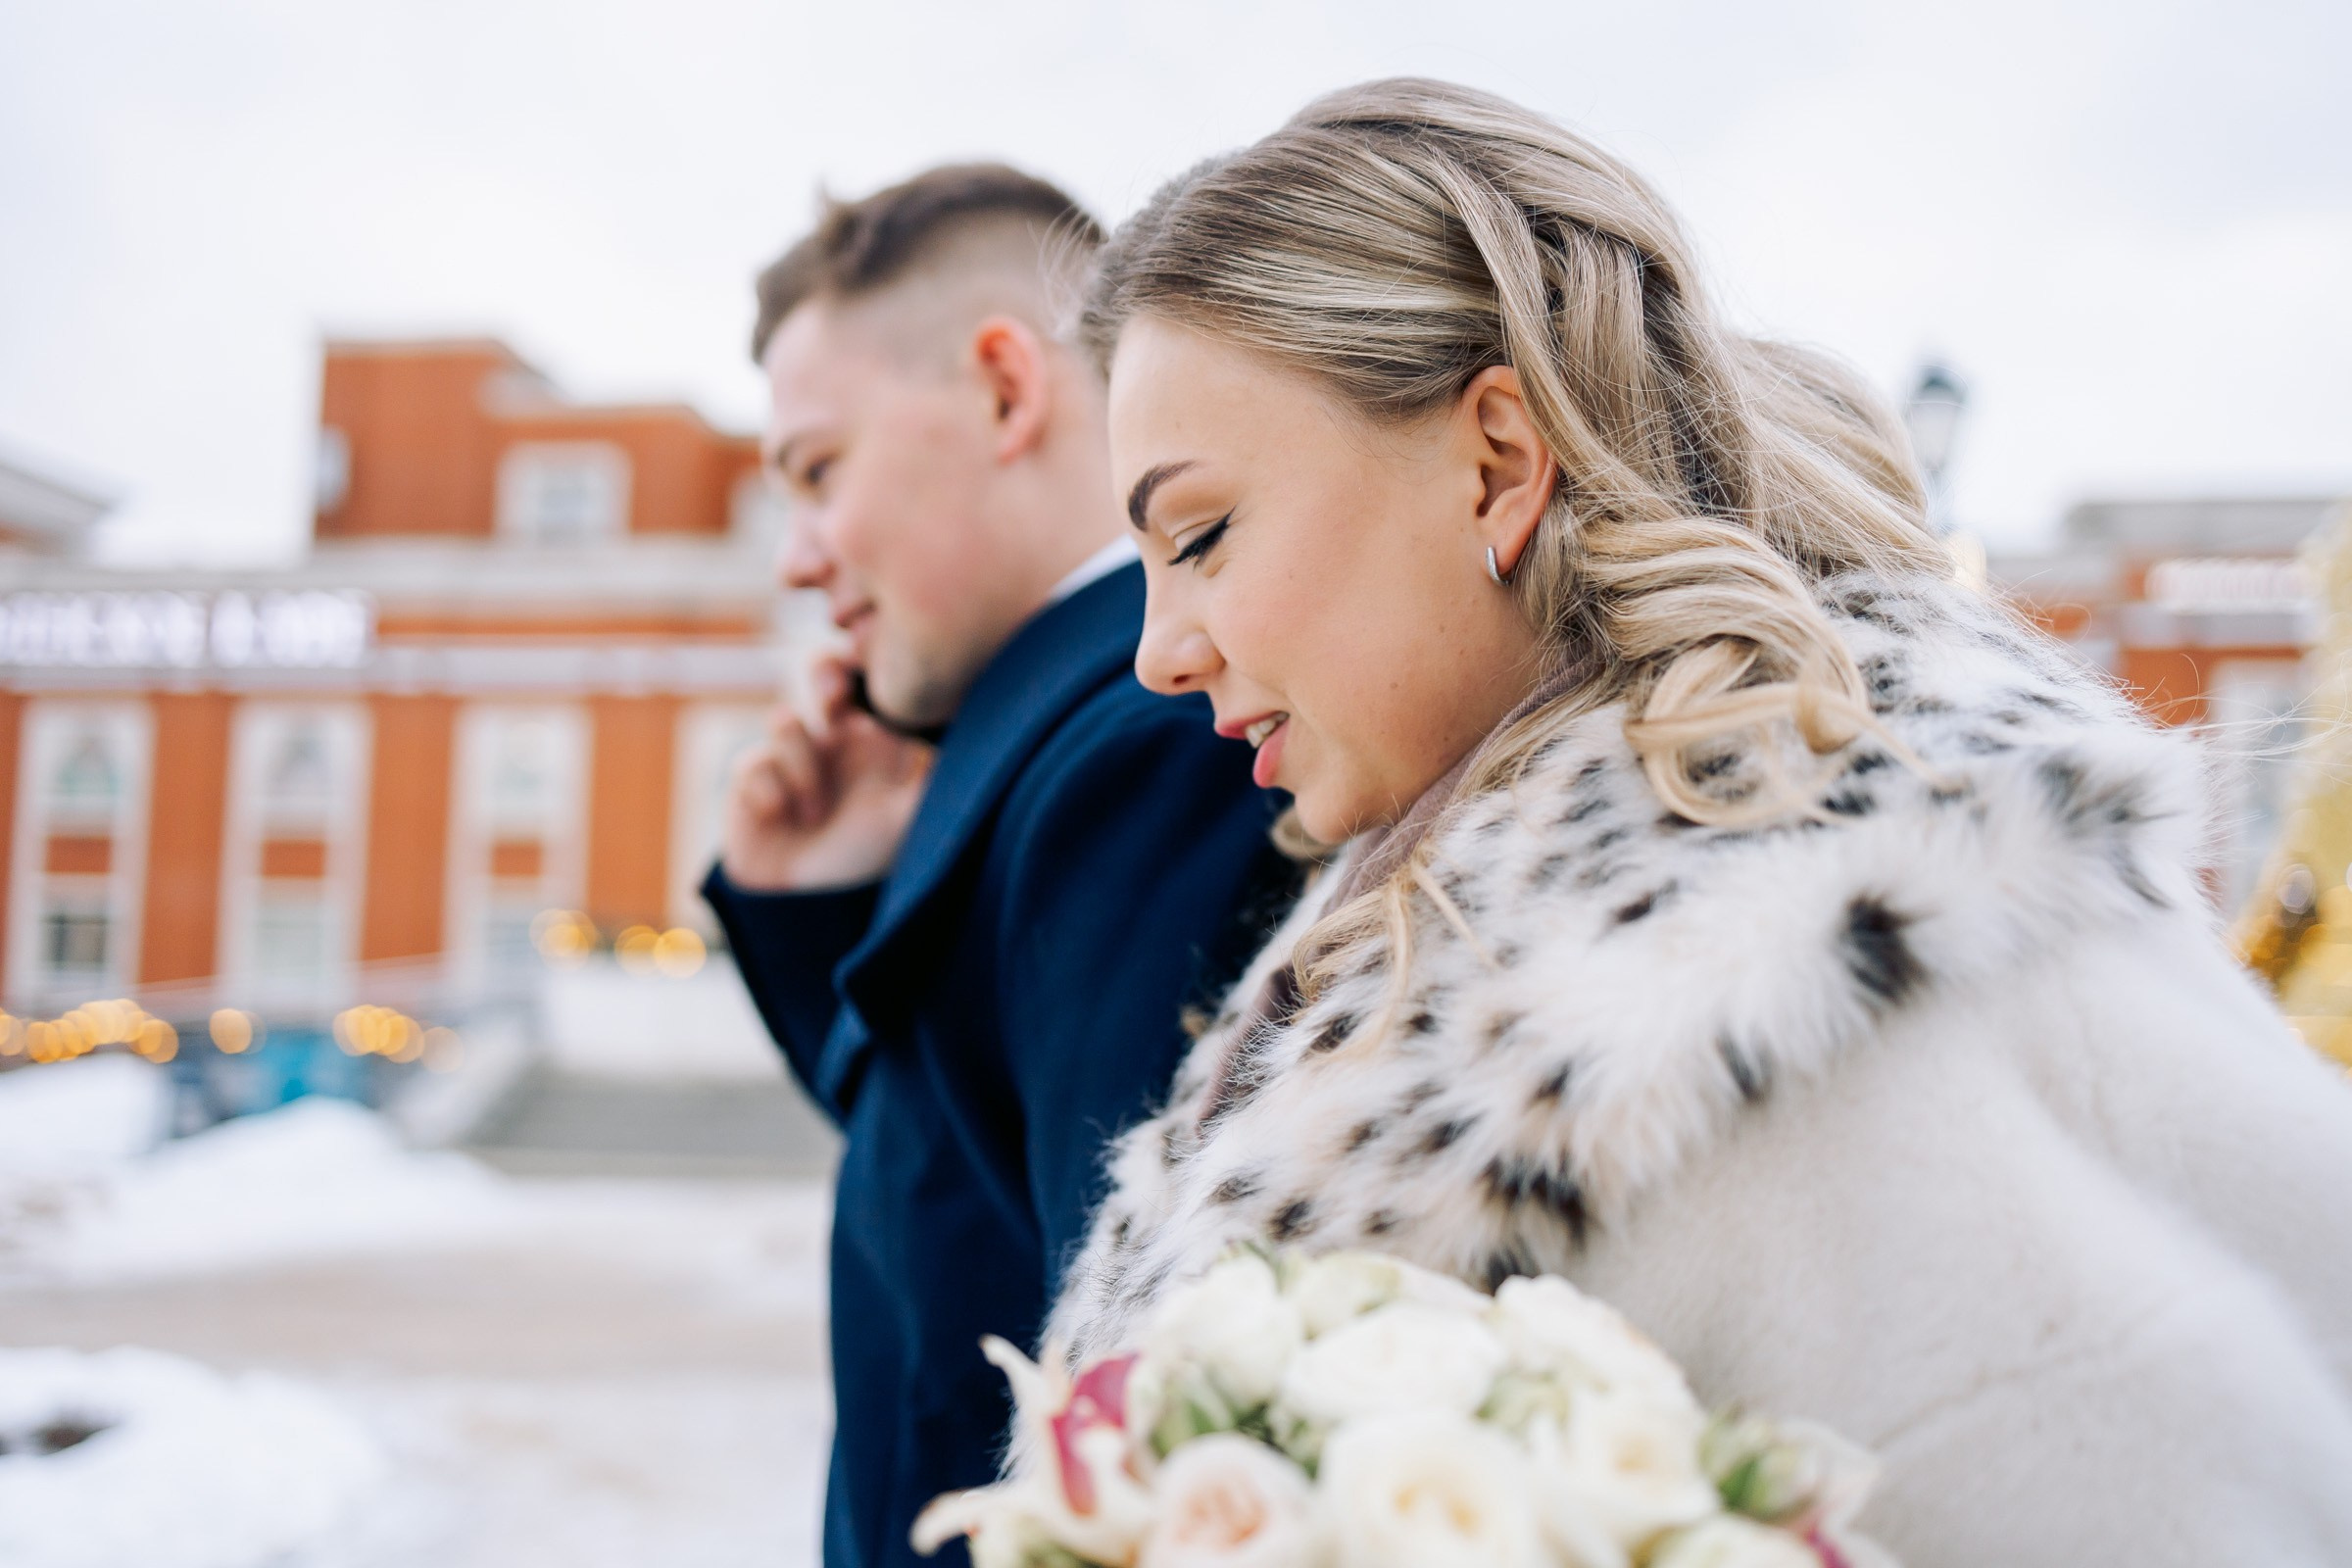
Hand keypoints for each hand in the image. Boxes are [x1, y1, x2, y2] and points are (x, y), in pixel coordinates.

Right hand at [721, 656, 933, 890]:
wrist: (811, 907)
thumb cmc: (865, 860)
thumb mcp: (910, 817)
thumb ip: (933, 774)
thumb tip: (976, 735)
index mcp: (873, 740)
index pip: (871, 680)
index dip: (869, 666)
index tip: (875, 681)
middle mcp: (833, 741)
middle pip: (823, 671)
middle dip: (824, 677)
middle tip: (833, 702)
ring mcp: (791, 757)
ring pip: (785, 721)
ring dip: (802, 765)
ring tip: (815, 814)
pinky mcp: (752, 778)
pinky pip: (754, 762)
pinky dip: (770, 791)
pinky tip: (782, 819)